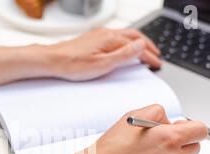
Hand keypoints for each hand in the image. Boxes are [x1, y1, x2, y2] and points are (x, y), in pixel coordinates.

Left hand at [45, 28, 161, 80]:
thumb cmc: (73, 65)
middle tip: (156, 55)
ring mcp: (99, 34)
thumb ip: (124, 55)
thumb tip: (141, 46)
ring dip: (138, 43)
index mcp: (111, 39)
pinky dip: (126, 42)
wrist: (53, 60)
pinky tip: (123, 48)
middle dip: (147, 46)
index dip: (149, 56)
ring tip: (144, 51)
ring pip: (125, 35)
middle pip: (134, 36)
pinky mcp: (92, 38)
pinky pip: (116, 37)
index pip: (138, 46)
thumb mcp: (102, 64)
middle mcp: (106, 33)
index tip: (157, 64)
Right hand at [91, 105, 207, 153]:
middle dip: (184, 141)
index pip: (201, 130)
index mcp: (169, 137)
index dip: (192, 127)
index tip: (183, 128)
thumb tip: (171, 122)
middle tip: (166, 140)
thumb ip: (159, 113)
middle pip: (196, 147)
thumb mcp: (134, 115)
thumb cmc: (113, 145)